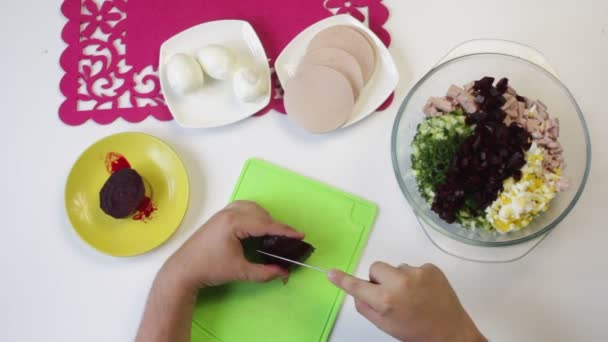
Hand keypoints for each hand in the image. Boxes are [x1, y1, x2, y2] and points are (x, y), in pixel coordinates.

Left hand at [160, 201, 303, 290]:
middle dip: (276, 226)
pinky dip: (254, 214)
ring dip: (265, 218)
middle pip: (261, 214)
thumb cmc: (210, 269)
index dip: (285, 230)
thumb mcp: (240, 272)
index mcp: (234, 222)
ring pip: (253, 208)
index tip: (300, 235)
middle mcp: (229, 212)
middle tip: (288, 240)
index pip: (266, 224)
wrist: (184, 269)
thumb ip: (265, 272)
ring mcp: (224, 212)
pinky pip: (243, 208)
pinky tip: (257, 226)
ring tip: (273, 234)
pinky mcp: (220, 216)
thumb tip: (284, 272)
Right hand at [328, 262, 484, 341]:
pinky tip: (425, 292)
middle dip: (379, 279)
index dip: (343, 280)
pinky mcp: (431, 268)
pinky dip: (416, 278)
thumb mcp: (385, 326)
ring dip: (399, 279)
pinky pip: (414, 268)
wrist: (451, 334)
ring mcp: (417, 273)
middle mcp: (399, 282)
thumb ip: (367, 308)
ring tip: (413, 297)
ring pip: (396, 268)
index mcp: (385, 300)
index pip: (357, 286)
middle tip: (391, 295)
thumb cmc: (416, 333)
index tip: (331, 273)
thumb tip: (358, 292)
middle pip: (376, 268)